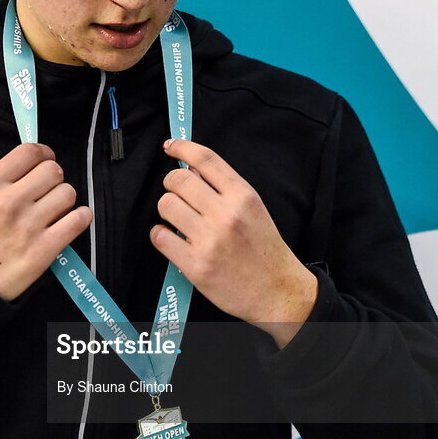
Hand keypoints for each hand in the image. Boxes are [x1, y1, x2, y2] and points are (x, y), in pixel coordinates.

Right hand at [0, 143, 92, 300]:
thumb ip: (5, 178)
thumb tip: (38, 161)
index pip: (30, 151)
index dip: (44, 154)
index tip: (45, 162)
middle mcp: (10, 201)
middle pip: (53, 170)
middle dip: (54, 179)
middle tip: (48, 191)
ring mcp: (28, 226)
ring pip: (68, 193)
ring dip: (65, 200)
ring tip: (55, 210)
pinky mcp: (44, 249)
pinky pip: (78, 220)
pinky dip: (80, 218)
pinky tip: (71, 221)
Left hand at [150, 139, 317, 347]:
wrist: (277, 292)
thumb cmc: (264, 249)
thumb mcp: (253, 209)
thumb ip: (225, 188)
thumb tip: (192, 167)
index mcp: (243, 196)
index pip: (206, 159)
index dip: (182, 147)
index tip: (170, 146)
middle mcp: (226, 215)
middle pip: (179, 179)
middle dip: (171, 183)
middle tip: (176, 192)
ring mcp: (209, 240)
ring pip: (166, 205)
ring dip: (166, 209)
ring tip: (178, 218)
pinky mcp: (195, 265)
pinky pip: (160, 236)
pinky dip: (161, 234)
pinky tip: (172, 238)